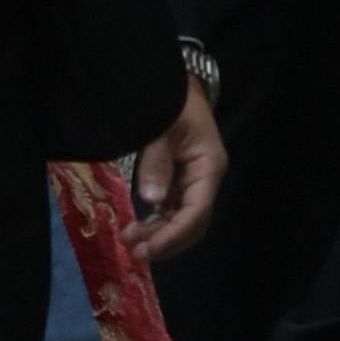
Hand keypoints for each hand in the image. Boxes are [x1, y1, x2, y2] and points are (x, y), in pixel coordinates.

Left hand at [129, 76, 225, 262]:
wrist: (173, 87)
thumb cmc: (170, 101)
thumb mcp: (162, 128)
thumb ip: (156, 163)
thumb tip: (151, 201)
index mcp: (209, 167)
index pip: (196, 211)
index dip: (173, 234)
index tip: (148, 249)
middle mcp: (205, 180)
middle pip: (192, 223)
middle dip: (166, 241)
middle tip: (135, 253)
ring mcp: (193, 182)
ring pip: (181, 220)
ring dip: (159, 235)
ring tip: (130, 243)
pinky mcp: (179, 183)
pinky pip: (171, 211)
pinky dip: (155, 224)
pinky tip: (137, 230)